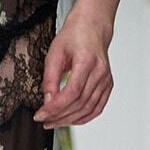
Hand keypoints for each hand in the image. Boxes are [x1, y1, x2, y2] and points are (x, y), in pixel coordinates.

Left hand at [34, 10, 112, 128]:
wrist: (92, 27)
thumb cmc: (74, 35)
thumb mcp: (54, 53)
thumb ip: (50, 79)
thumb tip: (47, 102)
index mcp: (87, 61)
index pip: (72, 93)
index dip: (55, 108)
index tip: (41, 114)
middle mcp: (100, 72)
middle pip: (80, 103)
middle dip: (59, 116)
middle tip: (44, 121)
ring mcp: (106, 79)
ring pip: (89, 109)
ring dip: (70, 120)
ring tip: (54, 122)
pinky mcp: (108, 85)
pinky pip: (97, 108)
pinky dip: (84, 117)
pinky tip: (71, 119)